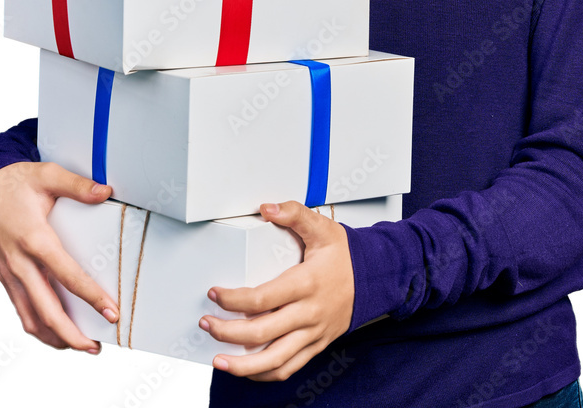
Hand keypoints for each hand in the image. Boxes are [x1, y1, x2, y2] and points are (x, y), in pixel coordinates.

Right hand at [0, 161, 118, 352]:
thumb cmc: (17, 182)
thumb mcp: (48, 175)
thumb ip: (78, 186)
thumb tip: (106, 192)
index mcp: (34, 238)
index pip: (67, 276)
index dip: (91, 297)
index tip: (111, 312)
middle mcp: (20, 262)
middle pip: (46, 310)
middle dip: (72, 334)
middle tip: (97, 345)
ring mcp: (10, 273)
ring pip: (30, 318)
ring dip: (55, 337)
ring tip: (81, 345)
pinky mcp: (5, 277)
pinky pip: (21, 310)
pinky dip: (38, 327)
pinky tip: (56, 332)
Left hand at [199, 200, 354, 381]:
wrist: (375, 278)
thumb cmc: (346, 255)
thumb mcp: (322, 227)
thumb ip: (294, 213)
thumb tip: (267, 208)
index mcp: (306, 283)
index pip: (263, 298)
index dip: (234, 299)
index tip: (215, 293)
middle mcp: (309, 313)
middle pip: (262, 332)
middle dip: (228, 332)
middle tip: (207, 324)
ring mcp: (313, 334)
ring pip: (274, 360)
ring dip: (242, 364)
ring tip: (218, 360)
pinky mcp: (316, 345)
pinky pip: (288, 368)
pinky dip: (264, 374)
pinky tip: (245, 369)